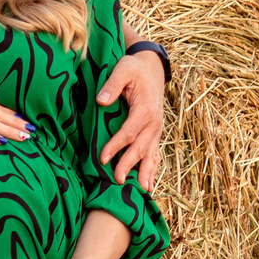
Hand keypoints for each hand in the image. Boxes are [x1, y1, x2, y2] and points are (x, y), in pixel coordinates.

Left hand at [95, 50, 166, 188]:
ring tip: (143, 191)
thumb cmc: (135, 68)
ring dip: (146, 172)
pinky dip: (153, 168)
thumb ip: (112, 84)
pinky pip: (155, 153)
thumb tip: (101, 100)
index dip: (116, 146)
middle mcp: (154, 123)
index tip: (103, 158)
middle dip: (129, 165)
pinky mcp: (155, 132)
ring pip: (152, 154)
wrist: (152, 66)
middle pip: (140, 147)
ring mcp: (156, 129)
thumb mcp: (123, 69)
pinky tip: (149, 184)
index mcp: (145, 110)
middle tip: (117, 180)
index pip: (129, 132)